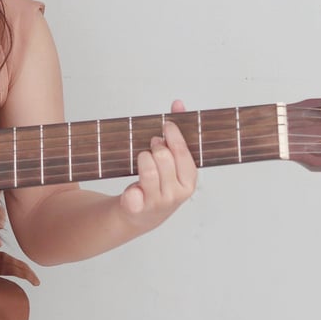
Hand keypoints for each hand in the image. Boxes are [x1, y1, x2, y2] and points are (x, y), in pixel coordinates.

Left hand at [118, 100, 197, 231]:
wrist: (142, 215)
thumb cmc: (160, 184)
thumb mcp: (173, 162)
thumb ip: (176, 133)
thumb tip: (177, 104)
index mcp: (189, 182)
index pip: (183, 153)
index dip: (174, 136)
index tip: (166, 124)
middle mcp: (175, 194)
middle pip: (163, 156)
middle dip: (155, 146)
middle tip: (152, 145)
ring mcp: (157, 202)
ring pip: (147, 167)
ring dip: (142, 158)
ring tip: (143, 160)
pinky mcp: (137, 208)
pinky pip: (132, 192)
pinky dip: (131, 188)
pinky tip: (134, 188)